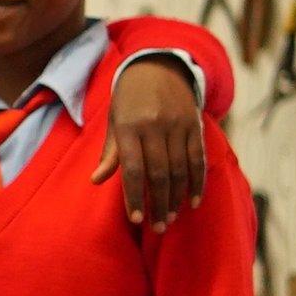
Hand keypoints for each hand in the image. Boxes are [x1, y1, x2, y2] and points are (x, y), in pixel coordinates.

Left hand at [94, 56, 205, 232]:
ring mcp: (178, 126)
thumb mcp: (114, 122)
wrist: (157, 68)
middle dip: (159, 204)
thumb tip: (96, 180)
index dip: (135, 196)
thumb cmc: (128, 100)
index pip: (133, 169)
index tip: (136, 219)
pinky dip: (198, 182)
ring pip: (180, 169)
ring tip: (171, 218)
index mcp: (129, 127)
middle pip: (159, 173)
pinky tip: (194, 201)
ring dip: (177, 198)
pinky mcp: (195, 126)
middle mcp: (155, 126)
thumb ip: (110, 153)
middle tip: (158, 227)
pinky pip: (198, 159)